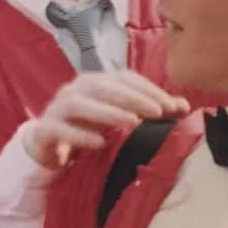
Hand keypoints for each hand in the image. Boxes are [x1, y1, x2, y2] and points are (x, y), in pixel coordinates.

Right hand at [23, 71, 189, 169]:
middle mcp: (77, 88)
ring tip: (132, 123)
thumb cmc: (90, 128)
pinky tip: (100, 144)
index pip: (126, 78)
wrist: (48, 148)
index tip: (171, 107)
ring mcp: (58, 108)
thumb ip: (150, 110)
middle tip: (157, 113)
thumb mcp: (120, 118)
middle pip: (105, 87)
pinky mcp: (44, 130)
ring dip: (109, 113)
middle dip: (133, 98)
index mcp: (97, 81)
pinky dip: (80, 136)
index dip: (149, 90)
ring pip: (81, 104)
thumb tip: (183, 107)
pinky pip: (60, 129)